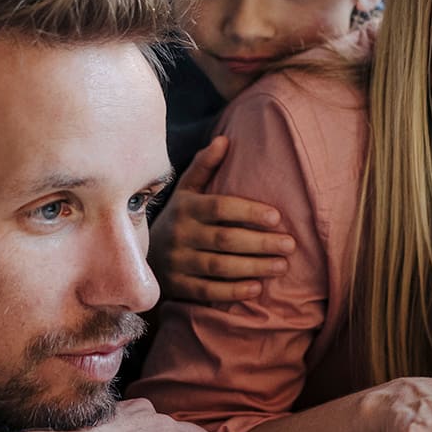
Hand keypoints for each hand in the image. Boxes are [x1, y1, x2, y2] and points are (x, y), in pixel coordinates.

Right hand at [150, 135, 295, 302]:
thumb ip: (204, 167)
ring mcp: (179, 262)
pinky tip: (257, 288)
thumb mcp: (185, 191)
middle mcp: (181, 234)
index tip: (277, 217)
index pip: (220, 208)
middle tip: (290, 244)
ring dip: (254, 267)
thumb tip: (224, 140)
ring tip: (282, 266)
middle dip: (260, 243)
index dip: (249, 212)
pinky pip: (208, 291)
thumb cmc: (177, 219)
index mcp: (186, 208)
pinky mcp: (179, 287)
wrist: (142, 257)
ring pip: (219, 266)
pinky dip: (233, 291)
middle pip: (225, 239)